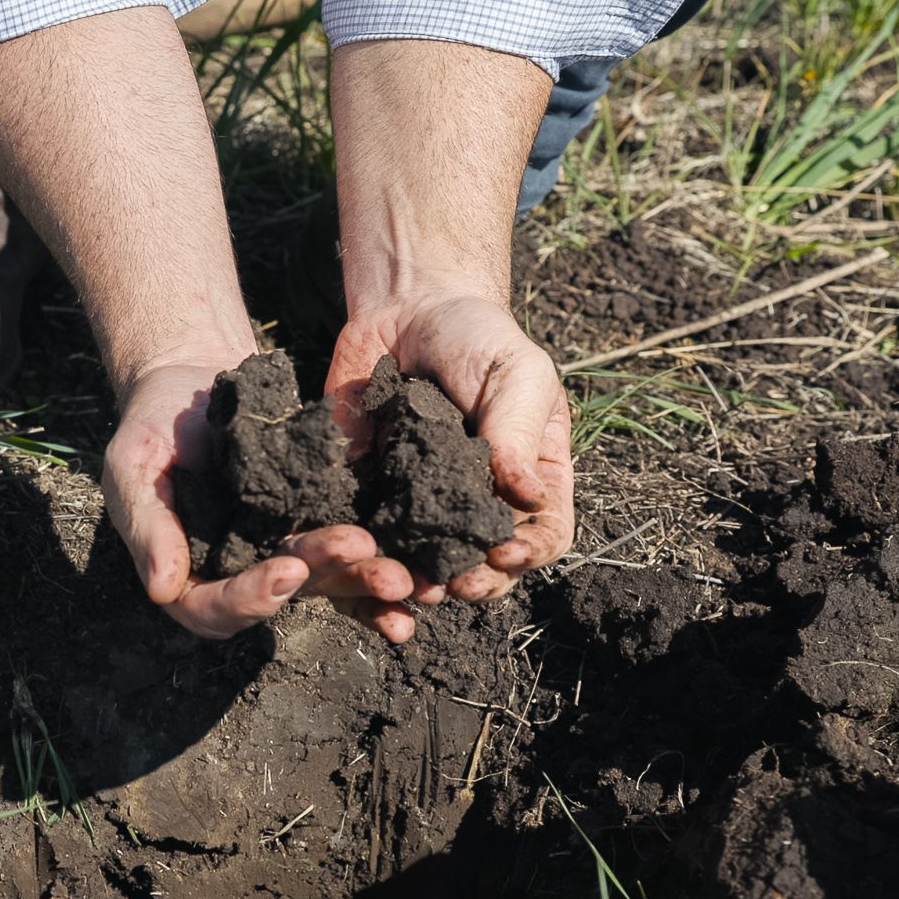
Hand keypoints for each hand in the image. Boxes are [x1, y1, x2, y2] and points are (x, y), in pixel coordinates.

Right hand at [104, 361, 419, 640]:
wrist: (193, 378)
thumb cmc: (151, 424)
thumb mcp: (131, 466)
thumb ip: (145, 525)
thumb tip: (163, 589)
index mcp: (188, 575)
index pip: (214, 608)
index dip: (251, 598)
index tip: (287, 569)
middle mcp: (239, 574)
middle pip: (282, 597)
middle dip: (325, 579)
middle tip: (363, 553)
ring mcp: (282, 551)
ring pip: (326, 580)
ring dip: (363, 580)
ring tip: (400, 571)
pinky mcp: (318, 523)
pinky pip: (351, 549)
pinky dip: (380, 560)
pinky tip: (414, 563)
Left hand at [326, 290, 574, 630]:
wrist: (406, 312)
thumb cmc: (478, 338)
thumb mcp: (514, 373)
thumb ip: (517, 432)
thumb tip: (528, 497)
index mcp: (530, 479)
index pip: (544, 534)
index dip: (528, 553)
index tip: (501, 553)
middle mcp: (478, 504)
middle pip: (486, 566)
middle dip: (470, 583)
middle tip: (448, 585)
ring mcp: (423, 504)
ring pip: (425, 564)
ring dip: (415, 582)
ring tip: (402, 586)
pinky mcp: (371, 494)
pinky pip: (367, 535)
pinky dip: (361, 555)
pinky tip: (354, 559)